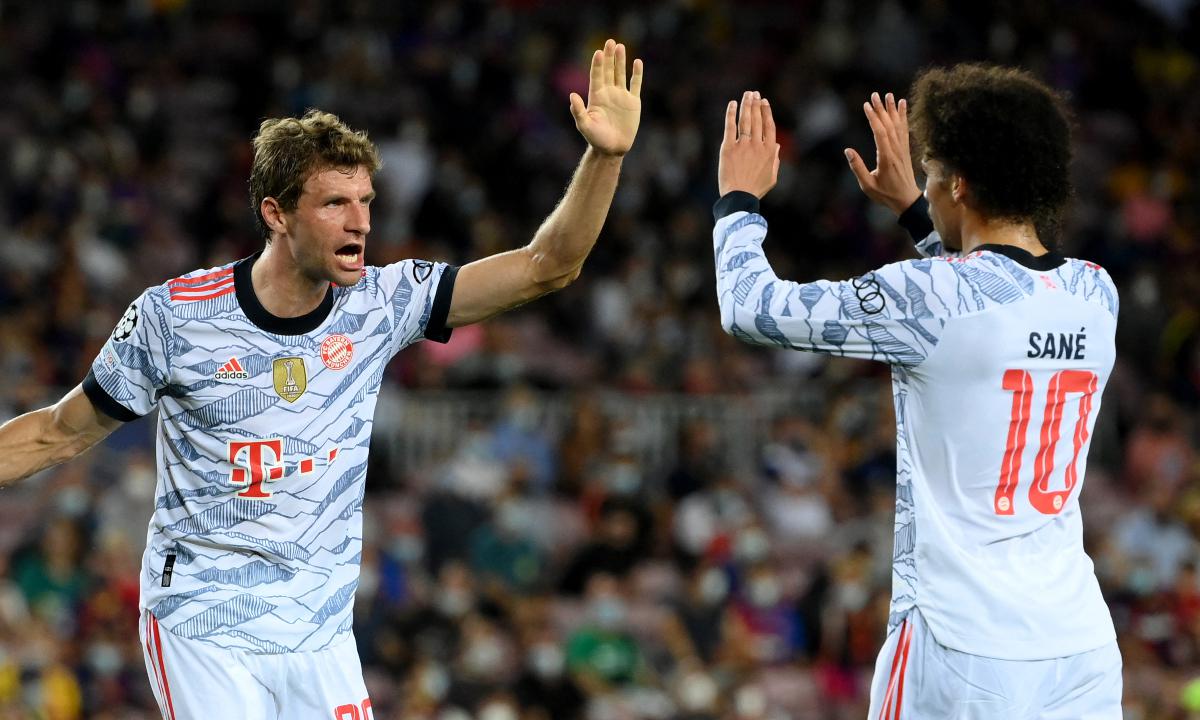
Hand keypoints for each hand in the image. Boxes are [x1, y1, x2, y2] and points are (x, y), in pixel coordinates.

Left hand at [570, 39, 642, 156]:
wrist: (612, 149)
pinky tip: (637, 62)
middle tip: (609, 41)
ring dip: (620, 60)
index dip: (597, 65)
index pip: (596, 76)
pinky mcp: (633, 102)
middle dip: (608, 56)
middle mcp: (608, 93)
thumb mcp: (585, 126)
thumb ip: (578, 111)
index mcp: (596, 96)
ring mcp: (621, 96)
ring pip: (620, 74)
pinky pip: (635, 84)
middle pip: (608, 70)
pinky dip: (636, 74)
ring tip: (620, 46)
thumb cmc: (596, 138)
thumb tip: (572, 96)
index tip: (598, 53)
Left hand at [718, 91, 779, 197]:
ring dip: (747, 105)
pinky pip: (730, 127)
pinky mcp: (728, 148)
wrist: (738, 197)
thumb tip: (776, 145)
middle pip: (757, 120)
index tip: (764, 102)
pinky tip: (732, 103)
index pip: (769, 126)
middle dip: (756, 104)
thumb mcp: (772, 177)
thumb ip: (775, 160)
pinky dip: (731, 114)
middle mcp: (757, 145)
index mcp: (769, 151)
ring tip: (747, 94)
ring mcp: (742, 146)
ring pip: (745, 120)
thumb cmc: (755, 189)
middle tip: (754, 94)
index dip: (767, 112)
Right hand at [844, 92, 921, 215]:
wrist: (906, 199)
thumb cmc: (885, 194)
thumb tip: (848, 151)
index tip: (867, 105)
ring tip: (889, 95)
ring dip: (893, 109)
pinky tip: (902, 106)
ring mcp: (902, 149)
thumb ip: (857, 167)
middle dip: (881, 109)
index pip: (880, 133)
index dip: (873, 118)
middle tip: (875, 95)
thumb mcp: (867, 185)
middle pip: (889, 125)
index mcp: (886, 158)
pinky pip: (904, 130)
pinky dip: (903, 116)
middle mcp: (896, 150)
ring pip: (898, 125)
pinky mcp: (905, 150)